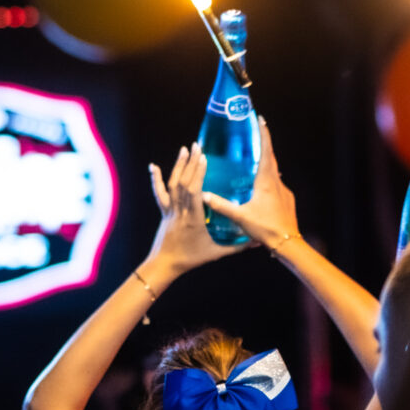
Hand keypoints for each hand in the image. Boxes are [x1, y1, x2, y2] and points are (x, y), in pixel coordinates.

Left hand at [146, 142, 245, 275]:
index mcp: (194, 219)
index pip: (194, 192)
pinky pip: (159, 193)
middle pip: (183, 183)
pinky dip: (155, 179)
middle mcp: (180, 211)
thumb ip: (237, 247)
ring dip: (178, 165)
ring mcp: (170, 210)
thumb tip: (257, 242)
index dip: (197, 174)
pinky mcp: (164, 212)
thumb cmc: (191, 259)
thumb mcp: (217, 253)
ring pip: (172, 185)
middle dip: (190, 163)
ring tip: (184, 149)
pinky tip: (153, 166)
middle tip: (197, 145)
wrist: (165, 264)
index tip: (204, 158)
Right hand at [202, 117, 299, 250]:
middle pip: (271, 158)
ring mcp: (284, 191)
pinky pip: (276, 186)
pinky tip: (259, 190)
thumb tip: (204, 195)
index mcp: (266, 181)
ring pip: (274, 173)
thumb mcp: (240, 217)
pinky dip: (268, 182)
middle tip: (255, 135)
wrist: (287, 243)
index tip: (261, 120)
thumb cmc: (265, 228)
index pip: (266, 151)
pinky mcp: (287, 200)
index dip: (263, 134)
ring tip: (253, 163)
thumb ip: (221, 205)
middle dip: (264, 145)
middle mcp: (277, 182)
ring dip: (265, 165)